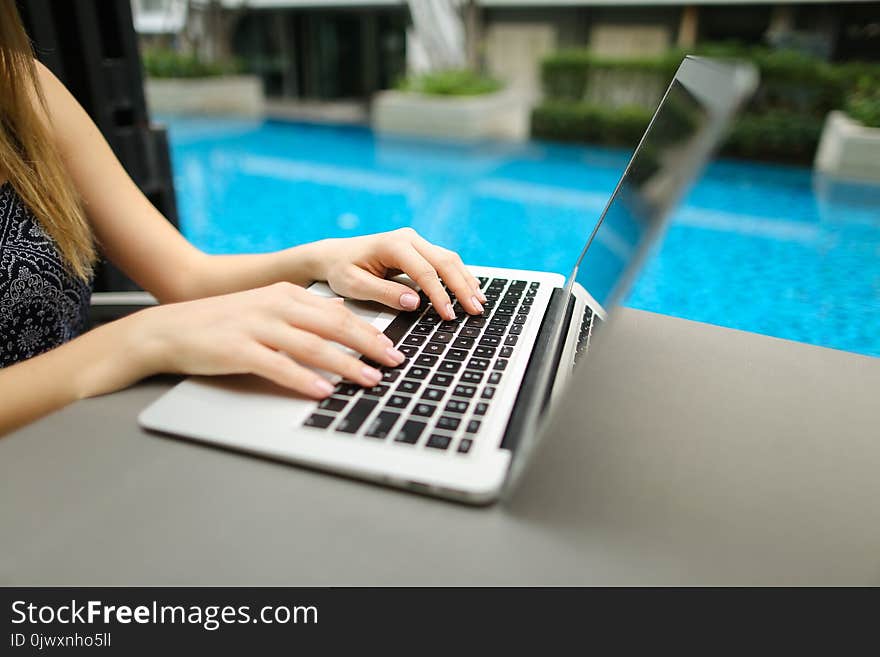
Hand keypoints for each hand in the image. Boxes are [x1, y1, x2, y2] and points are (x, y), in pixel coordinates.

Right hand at [134, 282, 404, 397]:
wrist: (168, 329)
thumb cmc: (222, 324)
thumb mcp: (266, 309)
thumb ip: (302, 315)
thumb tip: (340, 321)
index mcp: (286, 295)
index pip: (338, 312)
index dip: (370, 330)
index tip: (393, 346)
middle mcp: (276, 306)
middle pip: (334, 326)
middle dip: (370, 345)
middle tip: (395, 362)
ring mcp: (257, 327)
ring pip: (313, 346)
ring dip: (346, 364)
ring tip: (370, 379)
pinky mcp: (238, 350)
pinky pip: (278, 366)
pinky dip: (303, 379)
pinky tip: (323, 391)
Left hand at [311, 228, 486, 319]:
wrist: (334, 255)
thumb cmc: (341, 270)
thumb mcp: (354, 286)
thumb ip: (384, 293)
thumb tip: (414, 302)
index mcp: (393, 245)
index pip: (425, 272)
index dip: (440, 295)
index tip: (450, 315)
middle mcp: (408, 239)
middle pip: (445, 262)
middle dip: (462, 287)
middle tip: (476, 310)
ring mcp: (416, 242)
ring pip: (449, 259)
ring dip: (466, 280)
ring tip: (479, 302)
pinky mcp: (419, 249)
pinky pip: (444, 261)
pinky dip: (459, 276)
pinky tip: (471, 289)